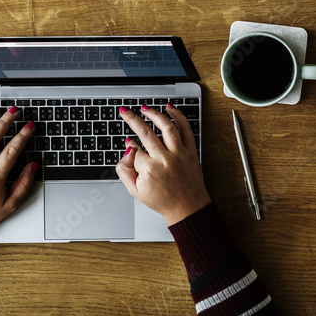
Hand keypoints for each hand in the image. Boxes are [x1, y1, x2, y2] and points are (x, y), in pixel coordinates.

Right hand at [116, 104, 210, 225]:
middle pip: (145, 132)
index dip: (131, 147)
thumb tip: (128, 149)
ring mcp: (179, 153)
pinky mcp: (191, 151)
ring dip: (154, 114)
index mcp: (149, 170)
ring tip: (145, 108)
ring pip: (166, 126)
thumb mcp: (135, 191)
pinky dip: (178, 116)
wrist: (187, 208)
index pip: (135, 150)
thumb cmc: (162, 200)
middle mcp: (164, 159)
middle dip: (132, 119)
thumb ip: (124, 170)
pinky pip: (186, 129)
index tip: (131, 146)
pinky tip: (170, 108)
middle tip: (125, 111)